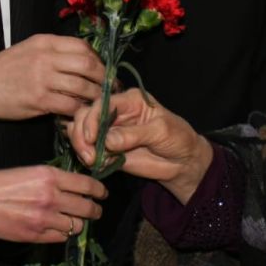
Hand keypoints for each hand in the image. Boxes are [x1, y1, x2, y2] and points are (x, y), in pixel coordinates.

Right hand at [0, 33, 105, 119]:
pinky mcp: (40, 100)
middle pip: (87, 64)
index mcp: (45, 42)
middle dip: (103, 77)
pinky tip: (81, 113)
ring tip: (100, 102)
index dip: (98, 58)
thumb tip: (81, 60)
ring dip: (95, 96)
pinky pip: (69, 105)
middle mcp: (46, 57)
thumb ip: (53, 52)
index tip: (103, 69)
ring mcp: (43, 79)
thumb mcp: (30, 49)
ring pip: (82, 86)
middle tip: (110, 86)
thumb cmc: (5, 68)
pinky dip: (79, 110)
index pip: (82, 46)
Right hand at [0, 166, 105, 242]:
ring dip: (77, 224)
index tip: (103, 194)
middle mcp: (51, 197)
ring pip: (75, 226)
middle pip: (87, 208)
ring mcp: (44, 218)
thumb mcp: (29, 171)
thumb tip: (75, 187)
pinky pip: (60, 239)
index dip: (100, 191)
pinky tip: (57, 229)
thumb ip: (53, 179)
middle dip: (94, 210)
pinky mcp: (35, 235)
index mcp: (50, 176)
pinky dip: (62, 235)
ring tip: (74, 221)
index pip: (87, 185)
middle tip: (95, 210)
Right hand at [68, 89, 212, 202]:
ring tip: (91, 160)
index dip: (92, 119)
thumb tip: (106, 140)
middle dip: (81, 134)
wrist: (184, 162)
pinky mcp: (108, 150)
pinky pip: (89, 150)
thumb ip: (133, 135)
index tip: (90, 138)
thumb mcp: (160, 131)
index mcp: (129, 100)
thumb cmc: (178, 138)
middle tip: (88, 155)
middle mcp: (116, 112)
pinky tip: (99, 164)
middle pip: (85, 115)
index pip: (102, 103)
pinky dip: (88, 157)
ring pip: (81, 131)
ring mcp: (110, 131)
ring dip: (81, 146)